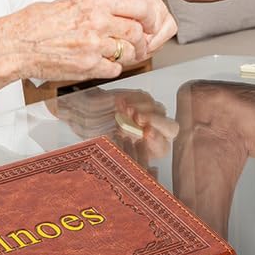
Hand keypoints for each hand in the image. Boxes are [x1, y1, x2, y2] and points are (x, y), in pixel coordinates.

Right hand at [0, 0, 176, 84]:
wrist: (15, 45)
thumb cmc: (36, 23)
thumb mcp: (68, 2)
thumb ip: (96, 6)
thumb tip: (118, 8)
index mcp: (93, 2)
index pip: (139, 5)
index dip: (151, 15)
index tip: (150, 21)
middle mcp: (96, 22)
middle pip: (137, 31)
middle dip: (141, 39)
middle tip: (138, 42)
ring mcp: (92, 46)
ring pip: (128, 52)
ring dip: (127, 54)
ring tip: (116, 52)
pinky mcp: (87, 67)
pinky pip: (113, 69)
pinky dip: (112, 68)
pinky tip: (101, 63)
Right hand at [49, 87, 179, 161]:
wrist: (83, 115)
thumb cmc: (95, 134)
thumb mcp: (104, 147)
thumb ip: (118, 151)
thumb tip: (122, 156)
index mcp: (150, 151)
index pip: (163, 147)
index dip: (156, 140)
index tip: (145, 133)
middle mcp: (156, 132)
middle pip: (171, 128)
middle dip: (155, 122)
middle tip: (138, 118)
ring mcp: (153, 114)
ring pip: (158, 110)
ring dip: (141, 110)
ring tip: (124, 110)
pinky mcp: (144, 99)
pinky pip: (145, 98)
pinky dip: (133, 100)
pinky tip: (119, 103)